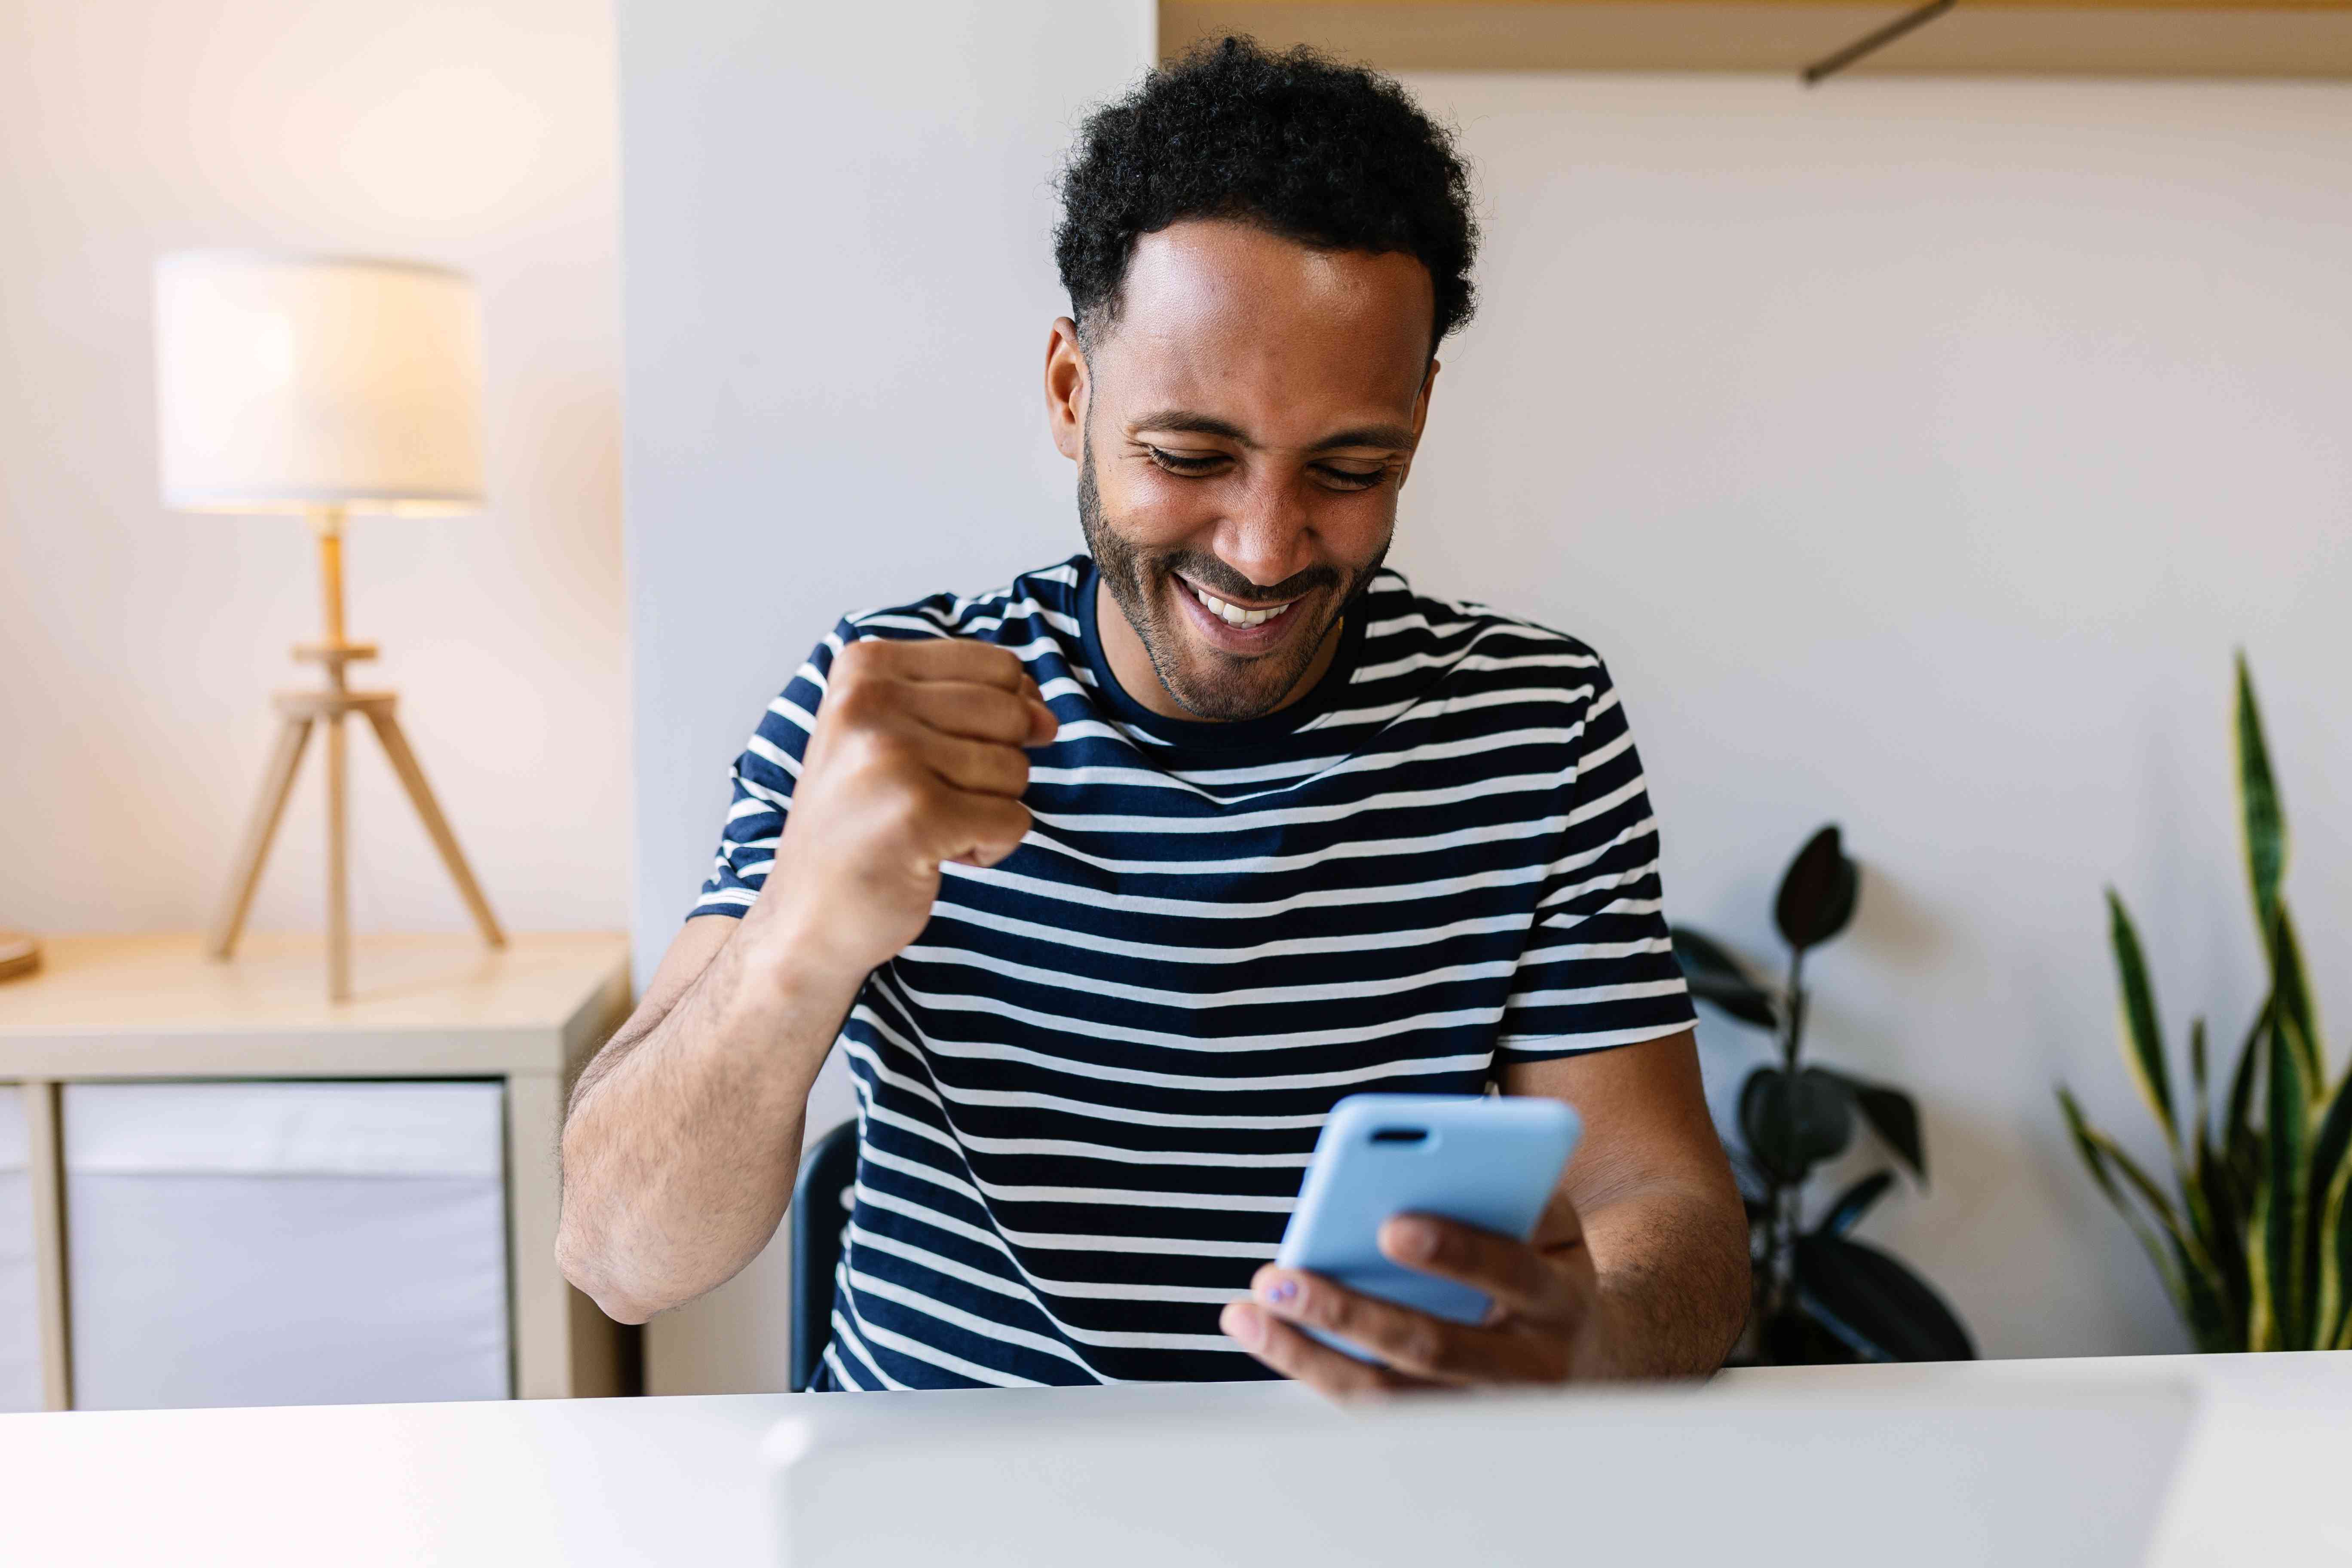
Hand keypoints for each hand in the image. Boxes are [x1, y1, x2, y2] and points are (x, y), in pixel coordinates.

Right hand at [745, 637, 1056, 983]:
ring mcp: (891, 757)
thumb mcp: (897, 735)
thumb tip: (1047, 717)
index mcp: (864, 667)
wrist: (806, 915)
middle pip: (1012, 715)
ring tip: (926, 828)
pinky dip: (990, 847)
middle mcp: (869, 701)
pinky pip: (1013, 820)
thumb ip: (973, 704)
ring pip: (1015, 769)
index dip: (1003, 717)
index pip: (1000, 667)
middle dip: (994, 768)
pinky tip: (934, 856)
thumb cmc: (862, 822)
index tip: (948, 754)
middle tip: (930, 798)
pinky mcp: (917, 816)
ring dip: (987, 811)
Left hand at [1219, 1187, 1604, 1399]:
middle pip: (1433, 1348)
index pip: (1510, 1273)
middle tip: (1279, 1278)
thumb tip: (1446, 1166)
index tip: (1391, 1225)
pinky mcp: (1440, 1435)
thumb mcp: (1552, 1225)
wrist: (1584, 1360)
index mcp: (1559, 1303)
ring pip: (1391, 1399)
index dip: (1456, 1251)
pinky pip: (1371, 1413)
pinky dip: (1314, 1375)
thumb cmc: (1543, 1266)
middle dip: (1351, 1313)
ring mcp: (1481, 1415)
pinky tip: (1266, 1337)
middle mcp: (1529, 1371)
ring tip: (1248, 1313)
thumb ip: (1516, 1189)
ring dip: (1311, 1357)